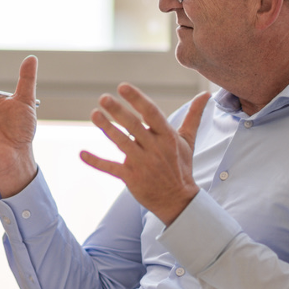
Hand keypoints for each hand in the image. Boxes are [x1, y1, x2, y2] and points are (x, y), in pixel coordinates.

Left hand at [80, 84, 210, 224]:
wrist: (178, 201)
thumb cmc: (181, 167)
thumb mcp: (188, 141)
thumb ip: (193, 116)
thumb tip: (206, 95)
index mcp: (167, 137)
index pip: (151, 113)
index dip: (137, 99)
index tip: (123, 86)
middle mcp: (155, 149)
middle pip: (134, 126)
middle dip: (118, 111)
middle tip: (103, 98)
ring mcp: (142, 164)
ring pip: (121, 143)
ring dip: (107, 129)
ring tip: (94, 114)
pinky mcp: (131, 178)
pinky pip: (110, 168)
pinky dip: (96, 161)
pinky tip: (82, 154)